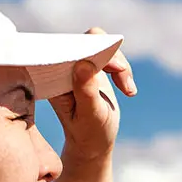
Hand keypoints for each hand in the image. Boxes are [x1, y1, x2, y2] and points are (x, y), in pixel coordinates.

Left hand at [47, 27, 135, 166]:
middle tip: (123, 76)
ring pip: (102, 43)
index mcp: (53, 78)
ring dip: (120, 65)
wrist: (94, 142)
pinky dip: (123, 69)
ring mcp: (77, 65)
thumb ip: (85, 90)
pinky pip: (110, 54)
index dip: (93, 51)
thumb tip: (83, 63)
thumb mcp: (90, 115)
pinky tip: (129, 91)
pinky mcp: (91, 67)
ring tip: (128, 90)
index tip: (115, 67)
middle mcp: (62, 68)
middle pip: (87, 40)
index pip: (70, 48)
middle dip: (111, 57)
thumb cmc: (89, 132)